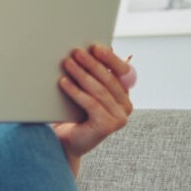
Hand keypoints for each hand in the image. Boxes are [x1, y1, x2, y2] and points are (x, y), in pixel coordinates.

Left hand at [54, 44, 133, 171]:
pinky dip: (76, 91)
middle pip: (108, 79)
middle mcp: (126, 106)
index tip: (95, 47)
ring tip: (67, 63)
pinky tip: (64, 82)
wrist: (66, 143)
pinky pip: (91, 103)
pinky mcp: (108, 126)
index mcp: (124, 95)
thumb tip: (89, 50)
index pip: (122, 71)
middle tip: (76, 52)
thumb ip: (93, 76)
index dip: (109, 58)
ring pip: (99, 90)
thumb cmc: (73, 115)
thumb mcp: (85, 91)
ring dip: (81, 74)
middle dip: (91, 64)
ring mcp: (119, 118)